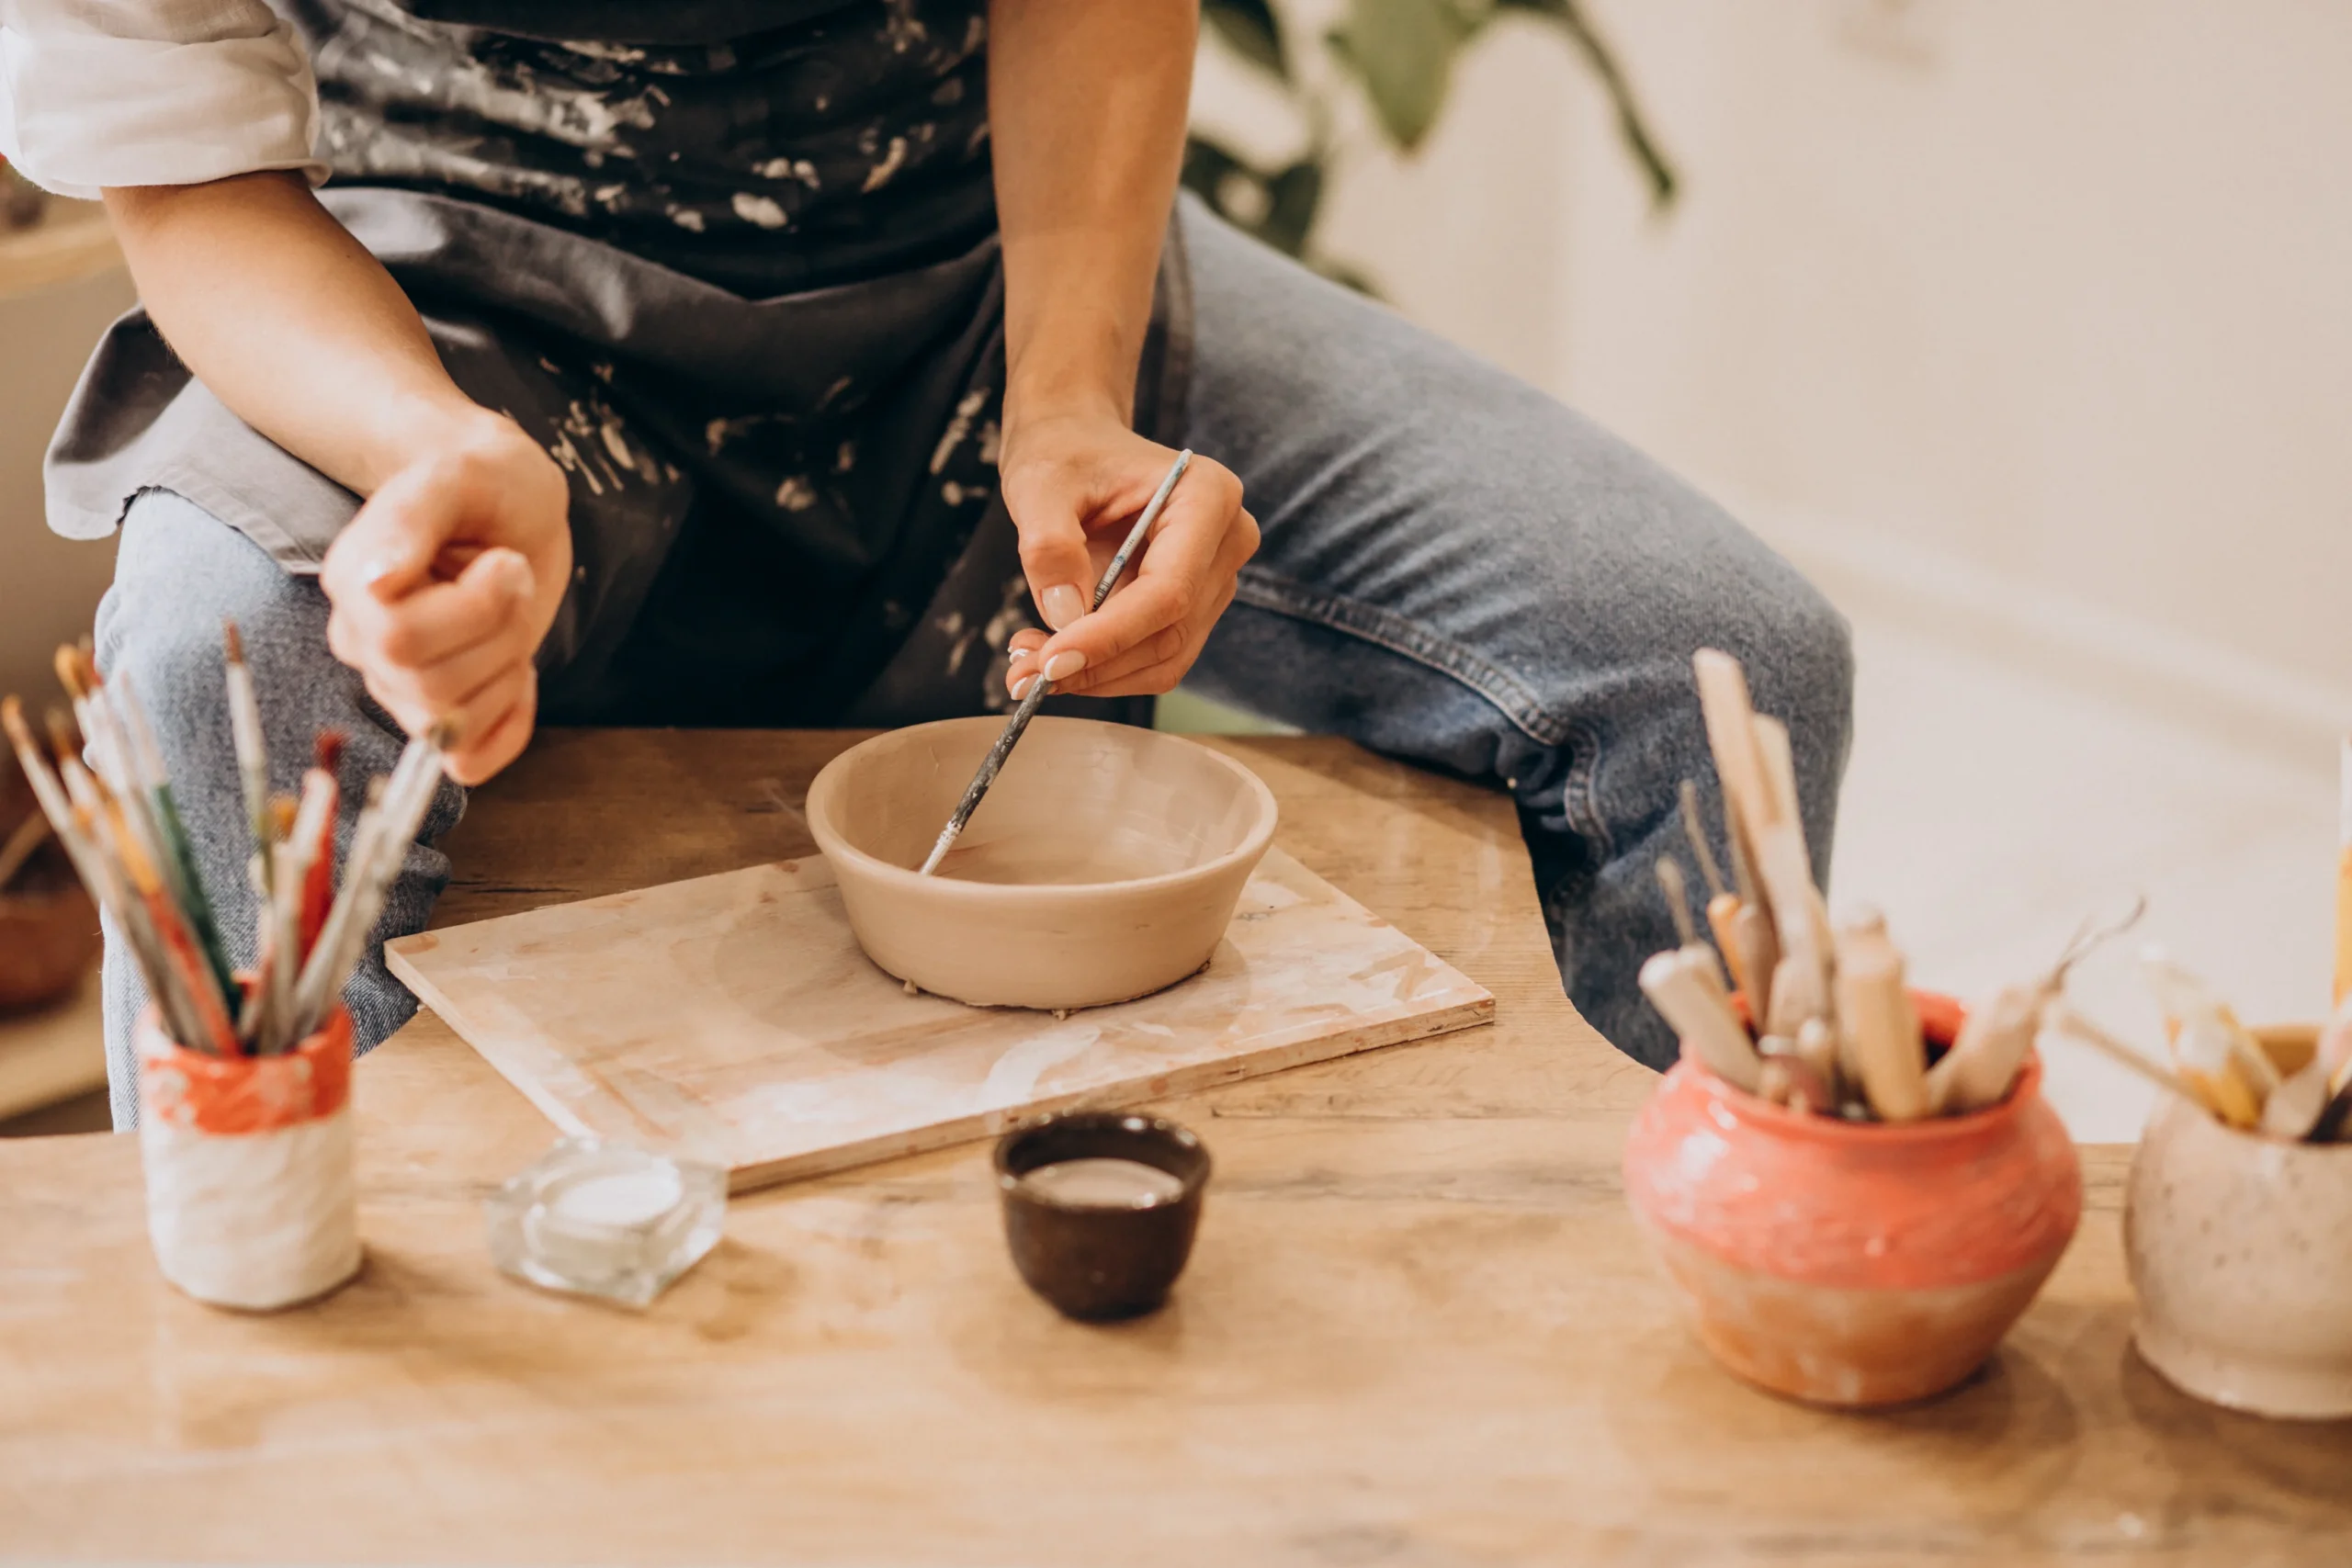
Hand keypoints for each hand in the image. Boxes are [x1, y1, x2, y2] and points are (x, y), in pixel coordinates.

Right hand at [320, 410, 570, 784]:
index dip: (475, 608)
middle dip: (501, 633)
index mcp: (352, 585)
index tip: (502, 561)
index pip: (402, 640)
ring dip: (508, 667)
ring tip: (509, 611)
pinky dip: (510, 725)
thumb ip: (410, 521)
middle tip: (513, 578)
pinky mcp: (441, 715)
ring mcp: (397, 685)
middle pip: (435, 687)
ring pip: (454, 726)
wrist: (508, 504)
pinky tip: (519, 672)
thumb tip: (375, 582)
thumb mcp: (455, 477)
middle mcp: (362, 642)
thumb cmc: (483, 485)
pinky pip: (469, 764)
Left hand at [997, 410, 1256, 700]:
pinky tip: (1054, 654)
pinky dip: (1103, 669)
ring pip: (1165, 657)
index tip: (1051, 662)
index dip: (1111, 635)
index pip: (1169, 589)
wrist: (1077, 446)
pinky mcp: (1192, 607)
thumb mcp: (1040, 485)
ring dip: (1096, 675)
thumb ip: (1050, 545)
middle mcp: (1226, 541)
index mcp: (1207, 496)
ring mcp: (1214, 579)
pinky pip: (1153, 657)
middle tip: (1023, 674)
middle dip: (1096, 663)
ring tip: (1027, 664)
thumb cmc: (1065, 453)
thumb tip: (1065, 615)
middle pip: (1171, 631)